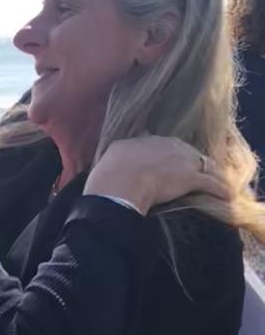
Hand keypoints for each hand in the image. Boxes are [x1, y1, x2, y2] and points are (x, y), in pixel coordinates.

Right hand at [85, 136, 230, 215]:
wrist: (118, 185)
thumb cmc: (108, 174)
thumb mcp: (110, 156)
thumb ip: (120, 153)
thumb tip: (117, 155)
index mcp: (145, 140)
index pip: (162, 144)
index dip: (166, 155)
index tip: (166, 164)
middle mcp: (166, 144)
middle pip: (186, 151)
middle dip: (190, 162)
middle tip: (190, 174)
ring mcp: (181, 160)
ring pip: (203, 164)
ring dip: (208, 173)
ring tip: (212, 182)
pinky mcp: (191, 178)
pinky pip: (212, 182)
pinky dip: (219, 189)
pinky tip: (225, 195)